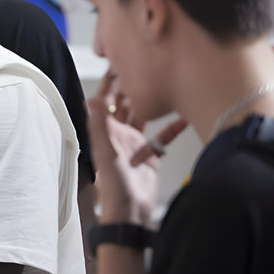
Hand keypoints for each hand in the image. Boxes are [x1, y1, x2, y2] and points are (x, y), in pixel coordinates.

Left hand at [87, 71, 187, 225]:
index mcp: (105, 131)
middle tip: (145, 64)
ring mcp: (135, 143)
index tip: (118, 61)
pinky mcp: (150, 153)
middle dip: (133, 84)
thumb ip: (99, 126)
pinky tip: (184, 116)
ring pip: (145, 116)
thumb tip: (90, 99)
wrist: (130, 212)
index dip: (110, 82)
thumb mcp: (105, 152)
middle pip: (126, 103)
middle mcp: (119, 134)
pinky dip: (172, 126)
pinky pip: (162, 136)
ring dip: (153, 102)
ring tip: (164, 82)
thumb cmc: (113, 186)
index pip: (106, 100)